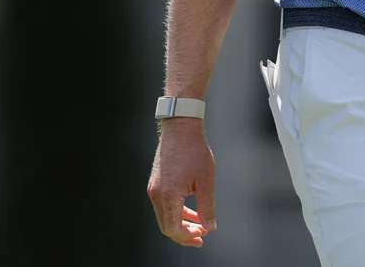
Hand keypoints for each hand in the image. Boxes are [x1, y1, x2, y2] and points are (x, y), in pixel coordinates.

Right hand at [147, 120, 217, 246]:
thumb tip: (210, 227)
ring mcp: (154, 188)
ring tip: (200, 225)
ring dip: (182, 222)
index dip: (187, 236)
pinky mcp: (156, 182)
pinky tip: (192, 210)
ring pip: (165, 215)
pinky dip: (177, 210)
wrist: (180, 127)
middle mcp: (156, 194)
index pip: (173, 228)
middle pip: (167, 225)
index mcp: (168, 195)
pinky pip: (164, 204)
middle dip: (185, 233)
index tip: (203, 236)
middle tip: (202, 236)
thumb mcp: (206, 180)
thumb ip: (207, 207)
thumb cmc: (194, 151)